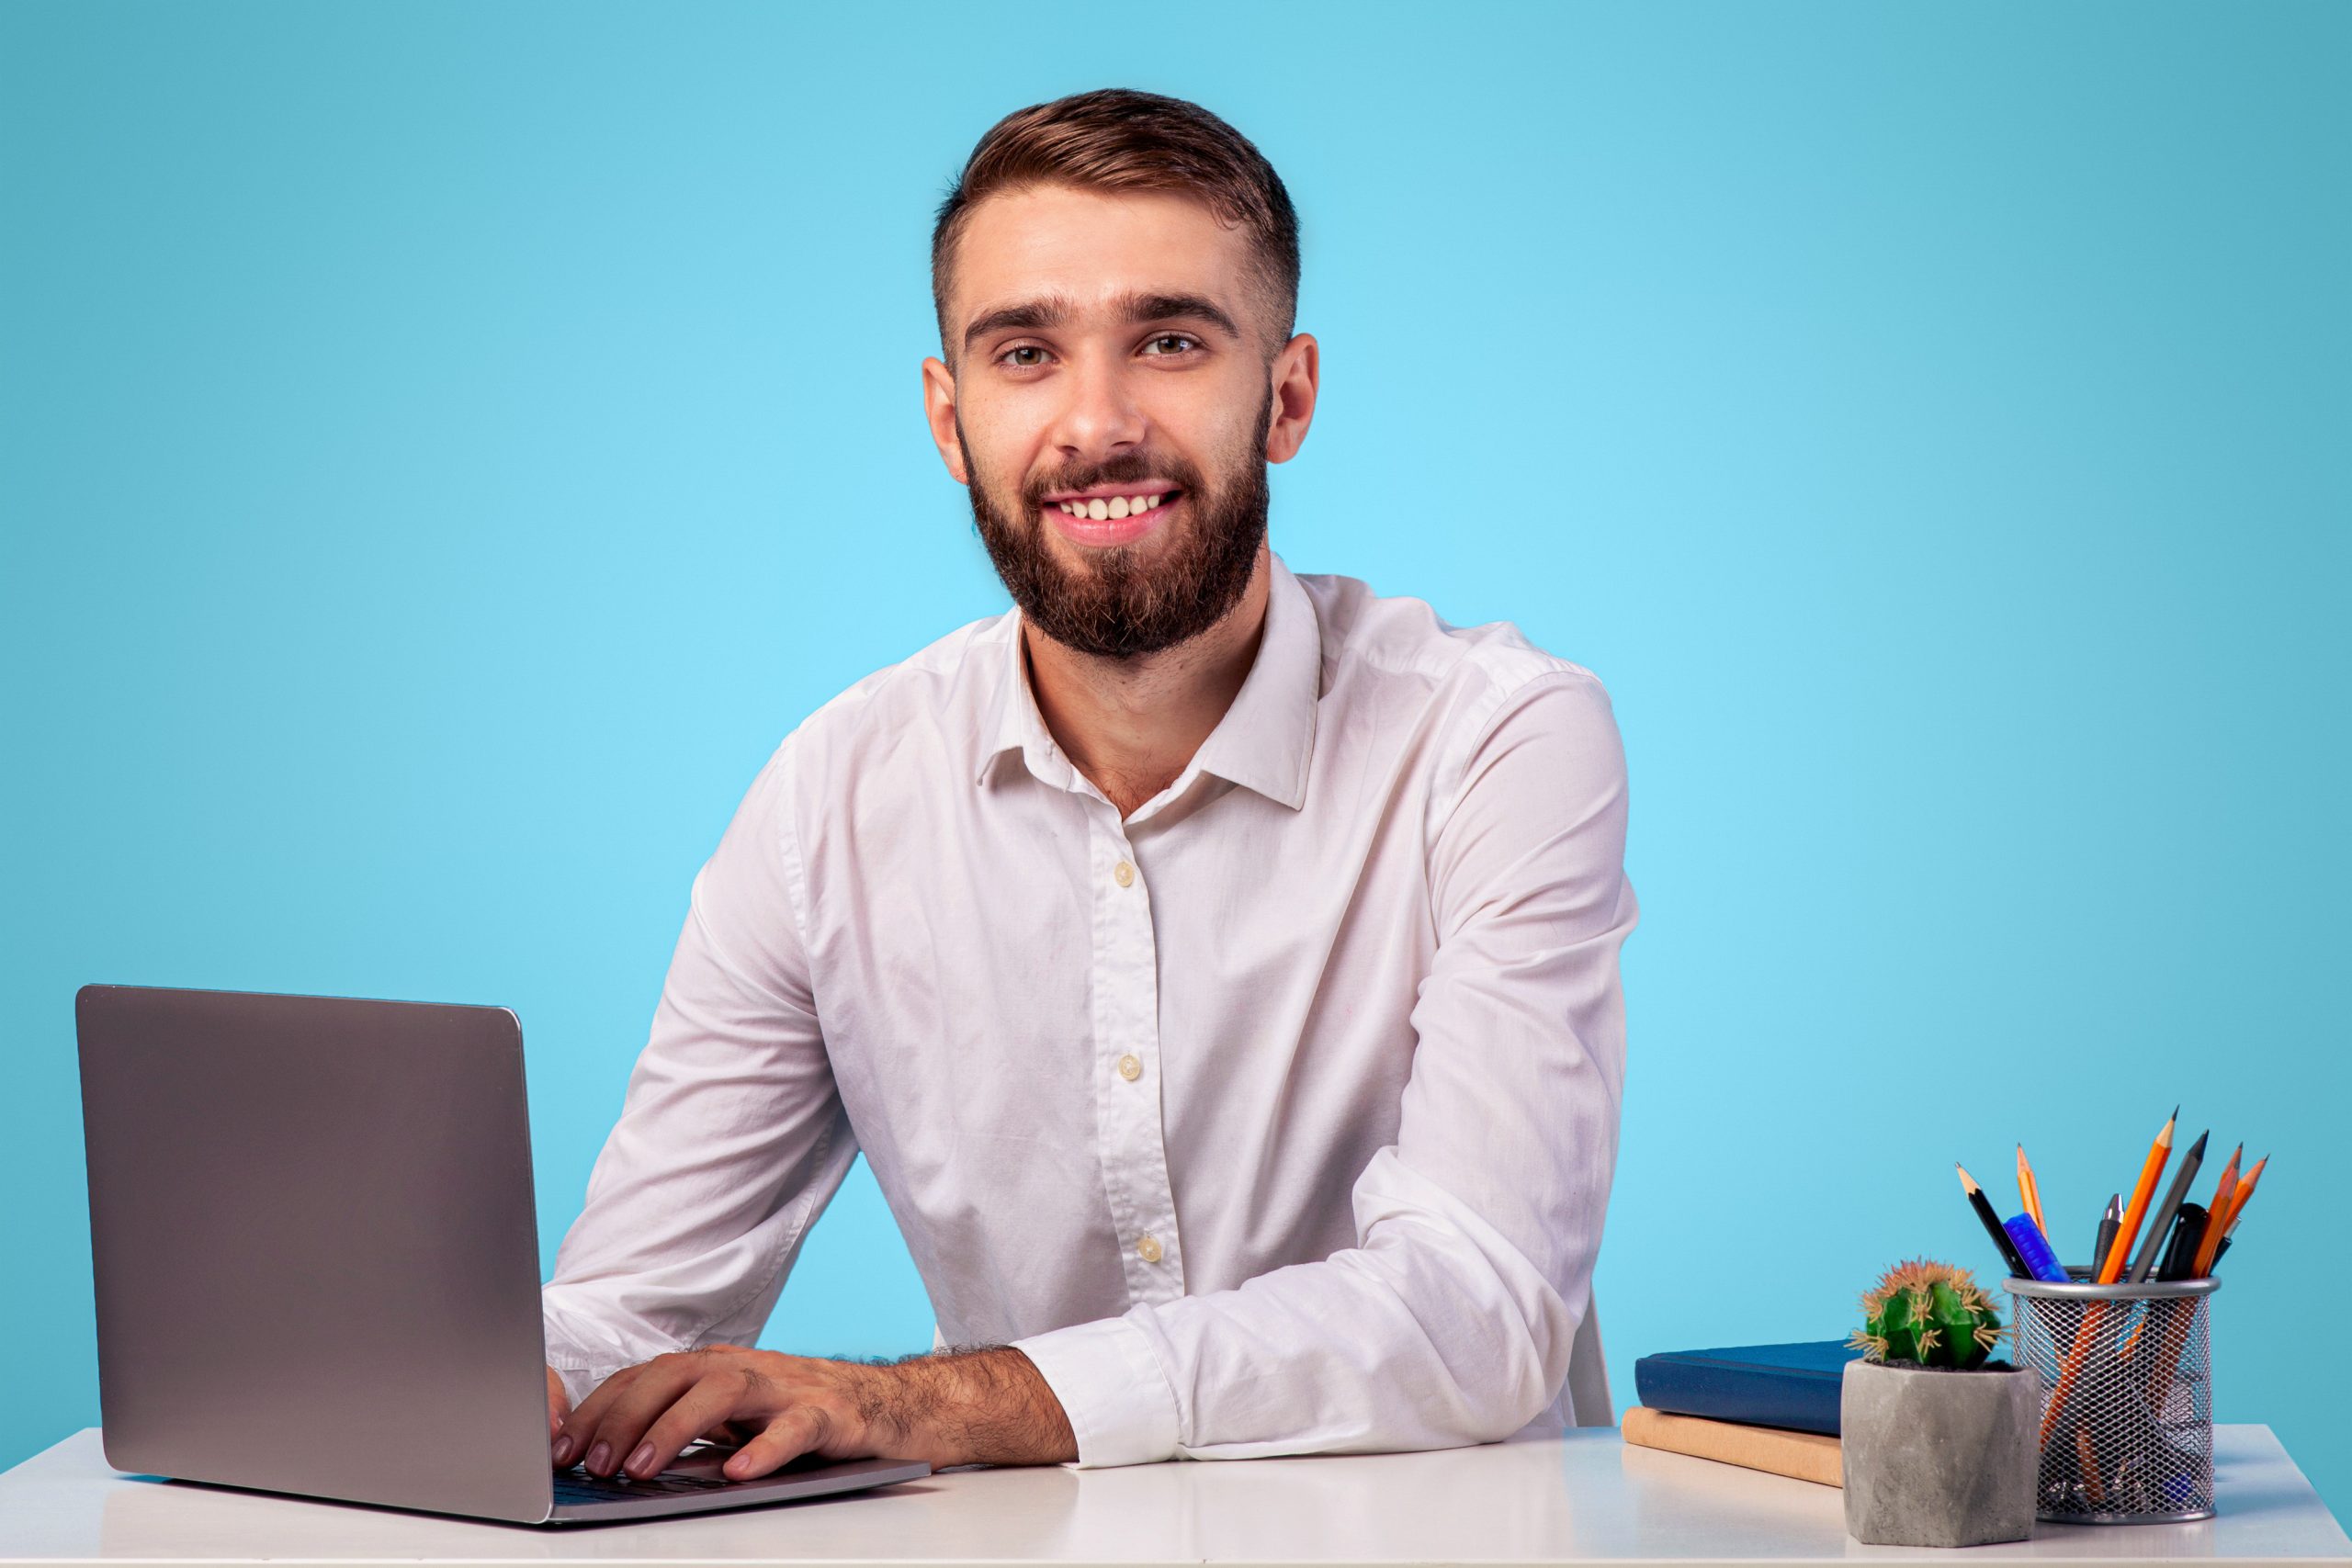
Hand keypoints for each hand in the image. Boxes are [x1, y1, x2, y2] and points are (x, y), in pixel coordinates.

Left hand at [550, 1343, 1076, 1478]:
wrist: (894, 1407)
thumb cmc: (804, 1416)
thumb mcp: (735, 1421)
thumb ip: (684, 1430)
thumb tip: (612, 1460)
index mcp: (716, 1366)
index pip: (643, 1377)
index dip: (598, 1410)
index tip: (561, 1448)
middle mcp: (747, 1368)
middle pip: (673, 1375)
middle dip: (624, 1417)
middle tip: (591, 1462)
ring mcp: (789, 1387)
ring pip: (725, 1391)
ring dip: (677, 1425)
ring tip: (645, 1466)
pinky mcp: (831, 1414)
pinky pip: (795, 1428)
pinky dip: (764, 1448)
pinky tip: (738, 1471)